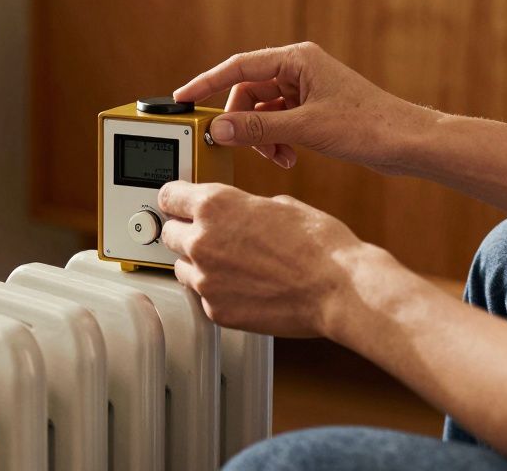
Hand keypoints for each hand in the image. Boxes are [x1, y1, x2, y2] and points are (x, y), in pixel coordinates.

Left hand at [158, 180, 366, 336]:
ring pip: (182, 267)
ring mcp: (206, 279)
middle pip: (168, 232)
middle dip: (185, 231)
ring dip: (198, 263)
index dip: (176, 199)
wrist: (337, 289)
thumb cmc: (319, 245)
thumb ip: (245, 207)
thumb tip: (240, 214)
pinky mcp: (216, 310)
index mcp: (215, 205)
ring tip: (232, 264)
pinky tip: (244, 287)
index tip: (179, 204)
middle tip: (210, 236)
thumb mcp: (280, 205)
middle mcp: (202, 241)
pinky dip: (218, 292)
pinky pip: (204, 296)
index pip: (168, 196)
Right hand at [174, 42, 436, 174]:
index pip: (238, 66)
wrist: (407, 143)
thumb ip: (257, 127)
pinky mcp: (313, 109)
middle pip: (247, 91)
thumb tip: (218, 128)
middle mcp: (299, 69)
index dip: (206, 83)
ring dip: (261, 135)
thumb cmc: (368, 125)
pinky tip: (288, 158)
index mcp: (297, 60)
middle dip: (241, 121)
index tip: (182, 99)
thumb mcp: (304, 128)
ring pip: (262, 110)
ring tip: (277, 157)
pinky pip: (278, 121)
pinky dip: (276, 140)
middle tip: (239, 145)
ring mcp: (306, 89)